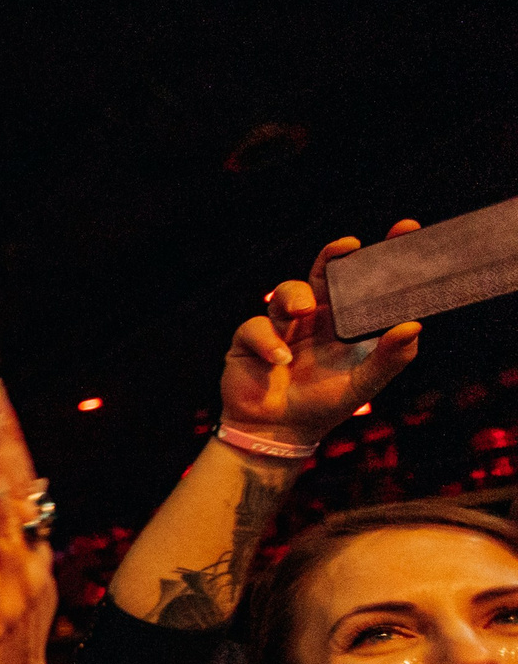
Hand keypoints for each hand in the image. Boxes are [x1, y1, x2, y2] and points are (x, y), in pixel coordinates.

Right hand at [223, 223, 422, 447]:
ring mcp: (281, 325)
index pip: (364, 283)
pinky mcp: (250, 340)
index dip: (382, 257)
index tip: (406, 230)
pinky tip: (279, 361)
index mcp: (343, 323)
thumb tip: (413, 325)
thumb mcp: (363, 384)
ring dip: (294, 294)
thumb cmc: (322, 406)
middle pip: (324, 273)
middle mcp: (314, 317)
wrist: (277, 433)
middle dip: (335, 255)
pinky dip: (268, 342)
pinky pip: (255, 326)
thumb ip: (390, 358)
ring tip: (301, 310)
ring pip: (287, 291)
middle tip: (350, 246)